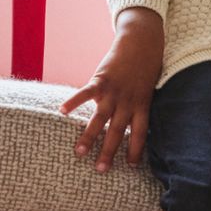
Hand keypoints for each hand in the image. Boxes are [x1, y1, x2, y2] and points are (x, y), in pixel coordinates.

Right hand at [59, 7, 163, 172]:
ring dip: (90, 135)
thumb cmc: (146, 66)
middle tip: (101, 169)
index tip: (131, 166)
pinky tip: (62, 111)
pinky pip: (86, 92)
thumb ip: (139, 105)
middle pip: (118, 130)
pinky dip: (73, 101)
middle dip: (109, 151)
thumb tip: (133, 123)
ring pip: (101, 117)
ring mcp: (114, 90)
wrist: (143, 41)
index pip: (140, 132)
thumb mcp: (148, 88)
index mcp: (142, 104)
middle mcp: (128, 101)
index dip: (136, 149)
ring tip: (80, 152)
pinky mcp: (102, 78)